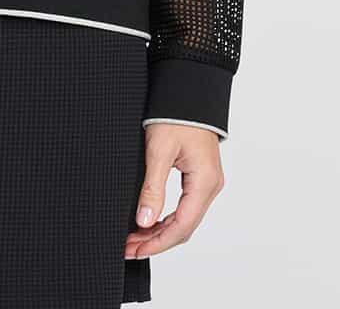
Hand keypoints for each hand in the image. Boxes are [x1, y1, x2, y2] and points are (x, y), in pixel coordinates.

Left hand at [125, 122, 224, 258]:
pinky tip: (150, 221)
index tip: (134, 250)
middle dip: (155, 240)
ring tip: (134, 237)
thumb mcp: (159, 151)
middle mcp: (210, 186)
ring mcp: (207, 181)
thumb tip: (144, 221)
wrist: (188, 89)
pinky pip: (185, 205)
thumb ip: (153, 188)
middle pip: (184, 227)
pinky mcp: (200, 175)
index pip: (181, 227)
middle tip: (129, 247)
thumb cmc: (176, 114)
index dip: (156, 243)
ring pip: (185, 218)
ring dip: (160, 230)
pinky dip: (167, 217)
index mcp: (204, 182)